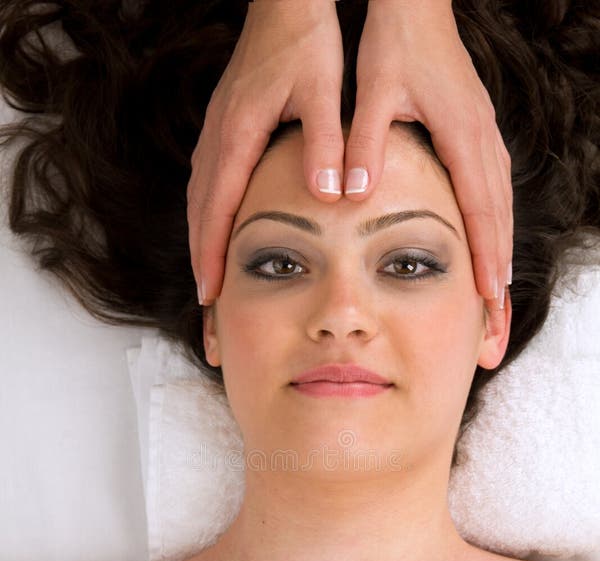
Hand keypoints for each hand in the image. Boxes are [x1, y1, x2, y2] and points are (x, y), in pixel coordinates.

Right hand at [186, 1, 344, 305]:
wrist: (286, 1)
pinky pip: (206, 182)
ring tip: (209, 277)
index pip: (218, 210)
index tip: (211, 293)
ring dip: (201, 240)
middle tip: (207, 303)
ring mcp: (216, 131)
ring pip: (199, 199)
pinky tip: (218, 230)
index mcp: (238, 134)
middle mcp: (217, 137)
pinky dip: (207, 216)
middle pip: (200, 213)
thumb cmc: (306, 42)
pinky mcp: (224, 126)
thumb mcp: (324, 92)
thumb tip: (326, 194)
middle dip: (201, 260)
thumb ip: (326, 143)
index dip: (212, 255)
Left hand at [345, 0, 512, 309]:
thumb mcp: (373, 93)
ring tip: (495, 297)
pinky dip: (494, 225)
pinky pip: (493, 188)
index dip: (486, 258)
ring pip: (501, 206)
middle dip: (499, 272)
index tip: (488, 300)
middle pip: (499, 218)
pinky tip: (486, 244)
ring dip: (500, 252)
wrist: (415, 4)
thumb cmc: (394, 44)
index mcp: (461, 134)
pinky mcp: (476, 131)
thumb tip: (354, 195)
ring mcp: (484, 135)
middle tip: (497, 320)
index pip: (480, 211)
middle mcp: (482, 139)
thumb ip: (364, 144)